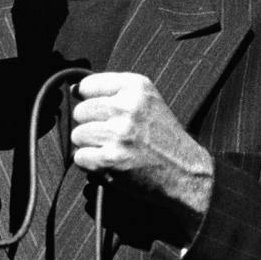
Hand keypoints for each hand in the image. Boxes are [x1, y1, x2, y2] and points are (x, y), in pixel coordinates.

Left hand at [70, 71, 213, 231]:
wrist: (187, 173)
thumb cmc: (163, 138)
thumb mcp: (147, 101)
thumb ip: (113, 91)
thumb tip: (73, 89)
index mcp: (136, 86)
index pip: (87, 85)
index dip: (90, 101)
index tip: (104, 113)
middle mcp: (127, 106)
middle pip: (80, 112)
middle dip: (91, 126)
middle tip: (113, 136)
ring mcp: (119, 133)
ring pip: (78, 135)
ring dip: (90, 146)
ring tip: (114, 149)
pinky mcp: (112, 159)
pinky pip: (80, 157)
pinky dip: (91, 165)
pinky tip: (111, 163)